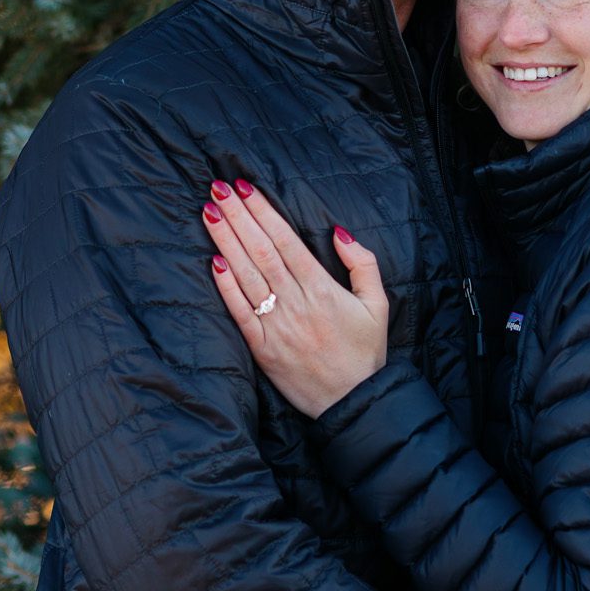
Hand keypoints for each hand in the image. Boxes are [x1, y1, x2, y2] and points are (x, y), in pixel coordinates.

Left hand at [202, 179, 388, 416]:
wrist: (352, 403)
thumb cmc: (365, 352)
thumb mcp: (379, 304)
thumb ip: (363, 264)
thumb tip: (338, 232)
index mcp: (323, 289)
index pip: (286, 240)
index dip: (264, 212)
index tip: (246, 188)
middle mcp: (296, 303)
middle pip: (261, 250)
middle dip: (239, 217)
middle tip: (218, 188)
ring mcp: (276, 326)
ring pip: (246, 275)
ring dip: (226, 242)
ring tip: (211, 212)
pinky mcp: (262, 348)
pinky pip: (239, 312)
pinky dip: (226, 286)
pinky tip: (213, 262)